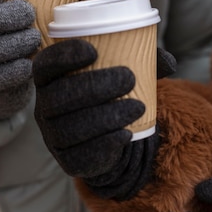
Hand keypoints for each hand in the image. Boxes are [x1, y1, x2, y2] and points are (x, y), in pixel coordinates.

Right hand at [32, 38, 175, 200]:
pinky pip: (80, 154)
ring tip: (138, 107)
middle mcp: (43, 107)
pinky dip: (105, 144)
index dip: (64, 57)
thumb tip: (168, 61)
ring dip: (106, 116)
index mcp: (50, 79)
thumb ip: (143, 61)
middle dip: (94, 86)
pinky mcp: (66, 160)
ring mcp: (52, 136)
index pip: (46, 64)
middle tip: (129, 78)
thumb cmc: (111, 95)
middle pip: (58, 96)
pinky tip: (127, 134)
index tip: (93, 51)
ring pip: (70, 127)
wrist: (110, 138)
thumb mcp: (123, 72)